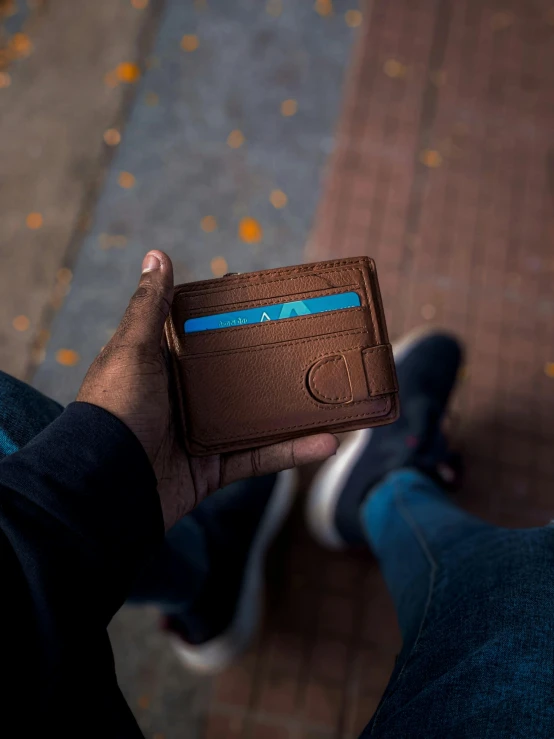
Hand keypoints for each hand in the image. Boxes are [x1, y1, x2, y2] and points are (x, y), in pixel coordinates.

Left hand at [77, 251, 337, 529]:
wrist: (105, 486)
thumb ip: (149, 306)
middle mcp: (184, 397)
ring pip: (257, 418)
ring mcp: (201, 434)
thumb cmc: (116, 408)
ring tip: (335, 395)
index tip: (272, 306)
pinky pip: (258, 458)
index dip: (237, 321)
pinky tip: (327, 443)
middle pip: (239, 377)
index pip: (207, 336)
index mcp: (166, 365)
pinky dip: (291, 452)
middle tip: (315, 346)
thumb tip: (156, 255)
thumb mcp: (133, 349)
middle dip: (275, 365)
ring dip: (295, 411)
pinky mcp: (213, 470)